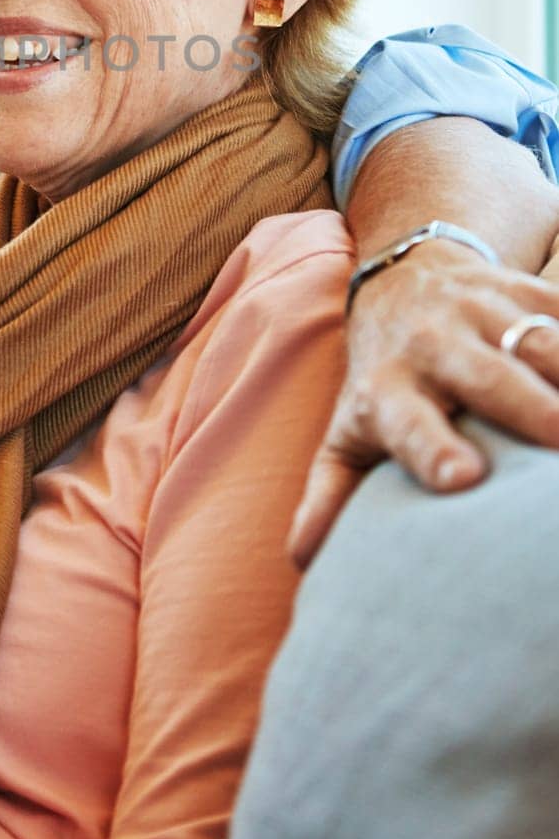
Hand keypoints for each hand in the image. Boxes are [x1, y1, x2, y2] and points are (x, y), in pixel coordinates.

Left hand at [289, 238, 558, 566]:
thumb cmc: (381, 376)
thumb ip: (330, 492)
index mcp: (388, 387)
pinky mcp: (521, 289)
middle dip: (530, 407)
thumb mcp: (347, 430)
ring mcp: (480, 311)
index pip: (407, 421)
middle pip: (486, 376)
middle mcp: (431, 344)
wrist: (399, 280)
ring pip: (536, 339)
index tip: (461, 477)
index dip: (432, 446)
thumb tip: (303, 557)